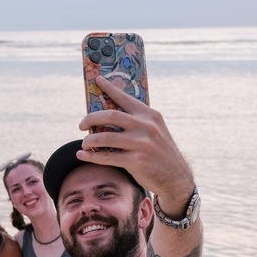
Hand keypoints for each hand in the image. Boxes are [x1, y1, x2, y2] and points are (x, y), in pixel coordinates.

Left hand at [78, 74, 194, 203]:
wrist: (175, 177)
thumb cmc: (159, 153)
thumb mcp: (154, 131)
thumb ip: (136, 122)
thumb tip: (106, 117)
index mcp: (150, 115)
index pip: (125, 98)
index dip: (109, 88)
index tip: (97, 80)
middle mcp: (146, 126)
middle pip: (110, 115)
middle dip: (90, 118)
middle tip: (81, 124)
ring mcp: (141, 143)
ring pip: (105, 137)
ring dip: (89, 140)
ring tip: (84, 143)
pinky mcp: (136, 161)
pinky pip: (107, 157)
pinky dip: (91, 156)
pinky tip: (82, 155)